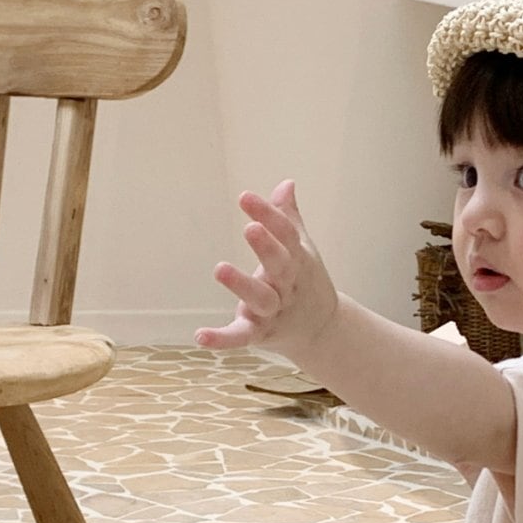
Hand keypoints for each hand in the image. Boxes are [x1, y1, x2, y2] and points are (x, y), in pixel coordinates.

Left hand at [195, 179, 339, 357]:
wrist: (322, 331)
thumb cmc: (305, 283)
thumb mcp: (302, 251)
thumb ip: (289, 219)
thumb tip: (286, 183)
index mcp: (299, 262)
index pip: (287, 235)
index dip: (268, 216)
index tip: (245, 197)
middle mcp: (288, 286)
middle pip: (280, 266)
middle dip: (267, 248)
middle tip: (250, 228)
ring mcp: (274, 311)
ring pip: (261, 299)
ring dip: (242, 285)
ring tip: (219, 268)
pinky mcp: (259, 334)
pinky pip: (241, 336)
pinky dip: (221, 339)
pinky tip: (199, 335)